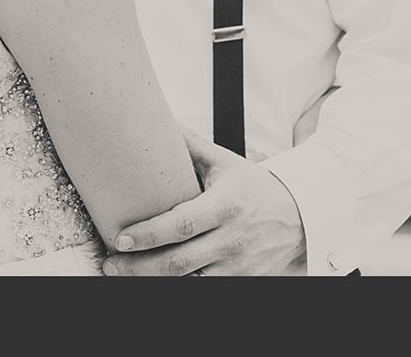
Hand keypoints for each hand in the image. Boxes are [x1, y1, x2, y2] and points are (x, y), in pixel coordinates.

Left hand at [102, 128, 307, 275]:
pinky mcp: (242, 282)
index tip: (122, 238)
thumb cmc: (254, 189)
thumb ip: (191, 147)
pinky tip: (157, 281)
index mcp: (228, 205)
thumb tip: (158, 120)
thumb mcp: (226, 164)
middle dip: (138, 268)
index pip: (183, 224)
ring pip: (188, 282)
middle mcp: (234, 238)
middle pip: (179, 262)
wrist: (299, 217)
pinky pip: (203, 289)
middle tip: (112, 264)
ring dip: (153, 282)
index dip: (150, 234)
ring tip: (125, 275)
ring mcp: (239, 265)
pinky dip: (179, 286)